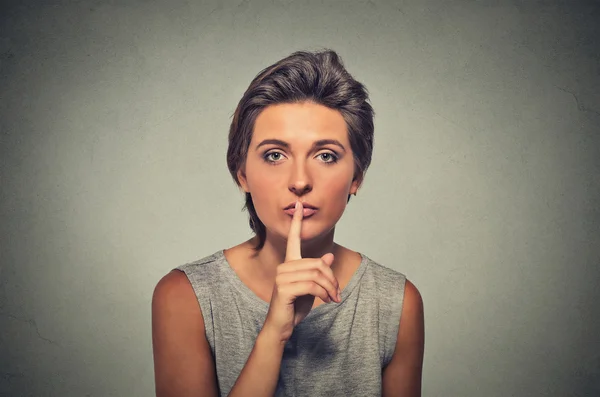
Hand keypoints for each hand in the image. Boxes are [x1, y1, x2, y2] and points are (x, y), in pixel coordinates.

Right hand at [262, 201, 341, 342]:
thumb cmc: (294, 305)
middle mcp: (284, 266)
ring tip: (333, 298)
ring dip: (330, 288)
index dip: (296, 222)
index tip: (298, 205)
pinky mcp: (284, 288)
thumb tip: (329, 256)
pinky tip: (326, 300)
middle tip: (337, 293)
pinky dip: (324, 293)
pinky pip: (312, 285)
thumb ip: (318, 272)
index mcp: (289, 263)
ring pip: (317, 274)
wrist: (282, 325)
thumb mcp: (311, 287)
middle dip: (332, 279)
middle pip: (318, 263)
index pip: (292, 238)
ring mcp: (282, 276)